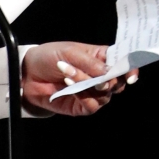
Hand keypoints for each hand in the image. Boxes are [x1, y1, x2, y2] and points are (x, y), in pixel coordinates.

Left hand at [21, 42, 137, 116]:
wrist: (27, 73)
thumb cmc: (49, 56)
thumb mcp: (68, 52)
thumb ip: (90, 63)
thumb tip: (110, 73)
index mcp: (101, 59)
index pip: (123, 64)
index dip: (131, 68)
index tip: (130, 75)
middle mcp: (100, 76)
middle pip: (118, 83)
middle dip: (108, 80)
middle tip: (96, 76)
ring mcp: (93, 92)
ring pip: (105, 94)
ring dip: (87, 83)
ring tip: (68, 73)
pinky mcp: (83, 106)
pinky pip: (92, 105)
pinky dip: (82, 95)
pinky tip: (68, 84)